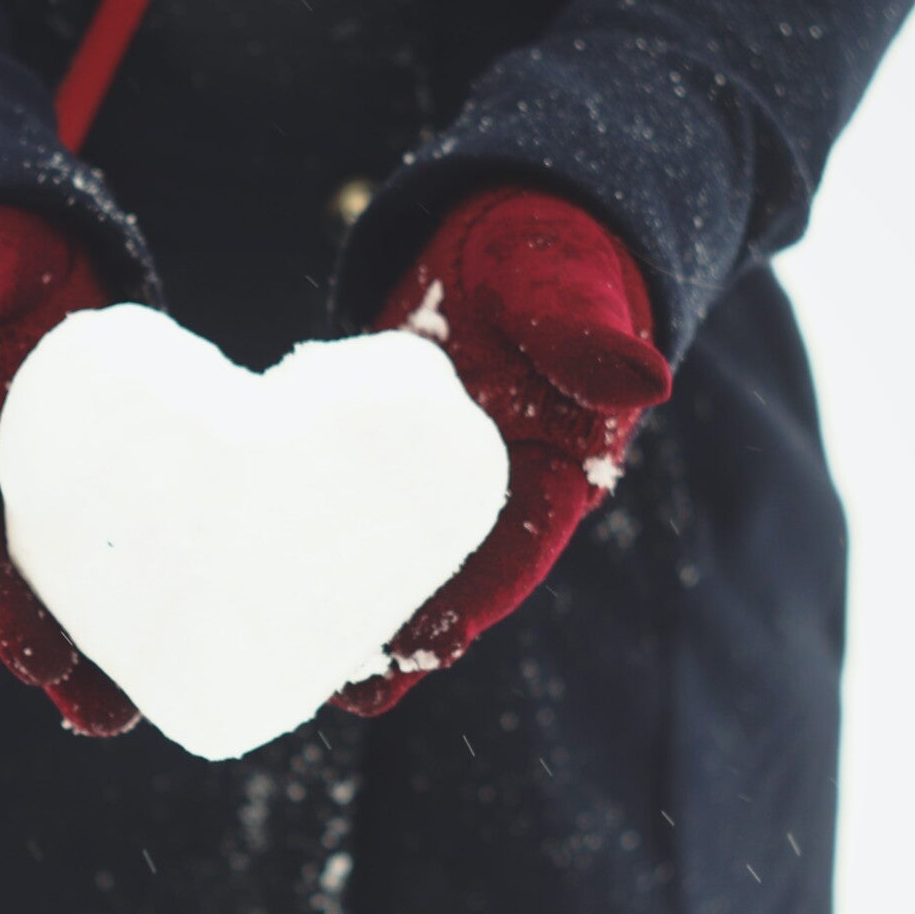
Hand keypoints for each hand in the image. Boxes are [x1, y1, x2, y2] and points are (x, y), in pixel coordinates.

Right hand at [0, 207, 139, 734]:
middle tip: (107, 720)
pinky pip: (142, 533)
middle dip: (62, 661)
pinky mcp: (114, 471)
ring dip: (119, 645)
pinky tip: (221, 619)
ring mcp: (59, 486)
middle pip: (27, 588)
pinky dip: (174, 578)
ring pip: (87, 579)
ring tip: (160, 706)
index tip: (30, 657)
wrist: (18, 236)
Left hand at [333, 187, 671, 715]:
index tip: (424, 656)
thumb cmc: (553, 250)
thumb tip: (644, 379)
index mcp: (560, 467)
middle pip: (453, 578)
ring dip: (358, 607)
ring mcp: (445, 474)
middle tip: (344, 694)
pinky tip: (271, 576)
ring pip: (403, 555)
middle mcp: (504, 488)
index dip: (470, 609)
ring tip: (297, 664)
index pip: (517, 552)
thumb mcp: (569, 283)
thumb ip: (590, 331)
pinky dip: (326, 545)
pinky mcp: (395, 451)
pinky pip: (362, 511)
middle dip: (404, 639)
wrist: (515, 220)